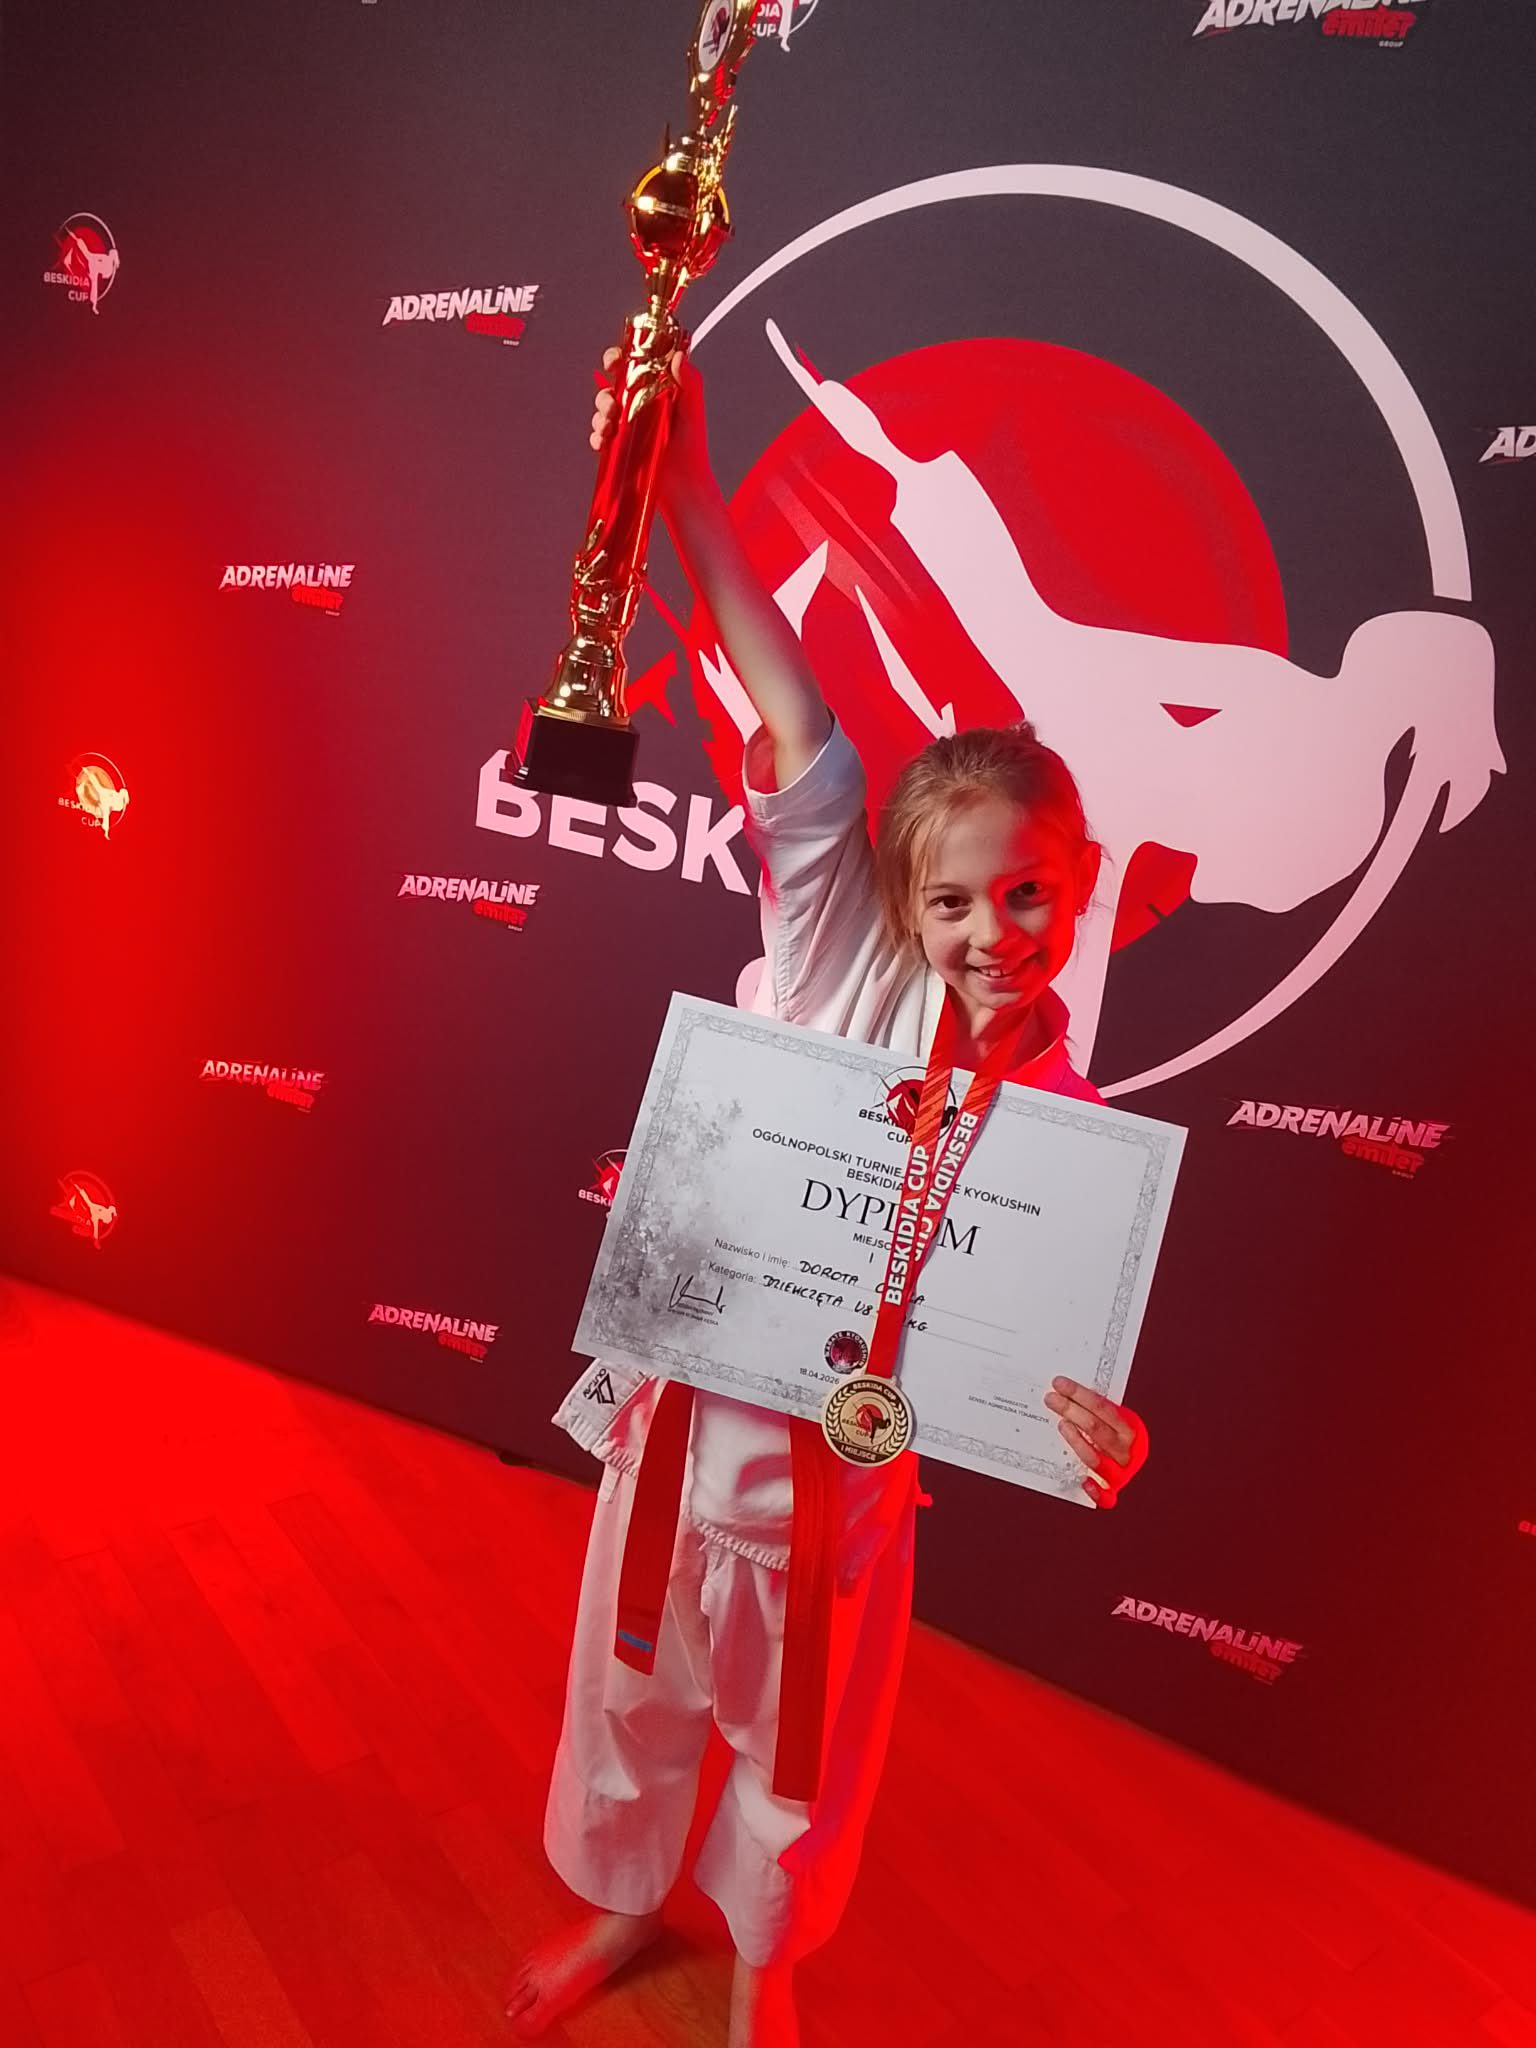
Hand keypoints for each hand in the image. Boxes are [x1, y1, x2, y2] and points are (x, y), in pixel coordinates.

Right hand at [590, 346, 710, 500]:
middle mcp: (638, 406)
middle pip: (611, 388)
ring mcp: (627, 427)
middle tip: (612, 406)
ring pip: (602, 412)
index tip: (613, 362)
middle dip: (605, 395)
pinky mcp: (618, 447)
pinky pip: (599, 437)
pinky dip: (597, 437)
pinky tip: (603, 442)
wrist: (684, 486)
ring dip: (600, 416)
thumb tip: (677, 357)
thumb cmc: (692, 448)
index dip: (617, 360)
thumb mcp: (693, 410)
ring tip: (609, 427)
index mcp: (654, 390)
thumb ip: (690, 382)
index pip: (631, 367)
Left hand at [1043, 1377, 1147, 1508]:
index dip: (1080, 1394)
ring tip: (1061, 1424)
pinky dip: (1095, 1491)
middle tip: (1051, 1399)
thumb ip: (1095, 1410)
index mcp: (1131, 1429)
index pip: (1103, 1408)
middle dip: (1071, 1411)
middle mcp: (1128, 1451)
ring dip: (1076, 1441)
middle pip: (1097, 1430)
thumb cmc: (1119, 1435)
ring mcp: (1122, 1472)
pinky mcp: (1113, 1491)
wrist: (1140, 1460)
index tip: (1060, 1384)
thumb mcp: (1115, 1419)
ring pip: (1097, 1459)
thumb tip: (1064, 1392)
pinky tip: (1084, 1481)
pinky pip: (1107, 1497)